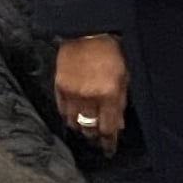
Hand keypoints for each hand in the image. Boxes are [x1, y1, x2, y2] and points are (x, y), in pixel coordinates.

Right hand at [53, 33, 127, 152]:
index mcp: (108, 94)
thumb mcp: (124, 77)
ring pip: (74, 122)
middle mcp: (88, 97)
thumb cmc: (110, 52)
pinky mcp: (59, 86)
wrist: (87, 31)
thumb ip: (120, 103)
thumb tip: (117, 126)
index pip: (108, 129)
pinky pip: (63, 110)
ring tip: (86, 127)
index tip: (109, 151)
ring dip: (81, 127)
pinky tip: (75, 115)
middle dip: (95, 135)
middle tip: (98, 137)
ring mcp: (72, 92)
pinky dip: (69, 116)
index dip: (108, 143)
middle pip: (89, 128)